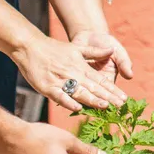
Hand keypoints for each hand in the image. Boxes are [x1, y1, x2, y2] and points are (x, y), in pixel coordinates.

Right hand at [14, 37, 128, 110]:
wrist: (30, 46)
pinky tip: (78, 108)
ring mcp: (60, 81)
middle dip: (108, 97)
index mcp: (81, 67)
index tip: (123, 98)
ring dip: (92, 100)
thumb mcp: (77, 47)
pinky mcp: (48, 86)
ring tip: (105, 106)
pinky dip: (69, 102)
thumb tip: (110, 50)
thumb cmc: (54, 48)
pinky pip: (60, 96)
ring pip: (79, 92)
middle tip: (120, 106)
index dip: (112, 90)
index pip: (100, 80)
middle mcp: (73, 74)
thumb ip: (94, 52)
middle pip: (93, 88)